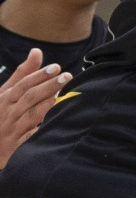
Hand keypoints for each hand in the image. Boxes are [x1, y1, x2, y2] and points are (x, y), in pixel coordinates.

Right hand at [0, 50, 69, 167]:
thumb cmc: (1, 114)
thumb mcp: (6, 93)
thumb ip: (22, 74)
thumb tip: (36, 52)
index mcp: (6, 98)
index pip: (23, 84)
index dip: (39, 75)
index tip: (56, 67)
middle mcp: (9, 112)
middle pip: (29, 97)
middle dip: (48, 86)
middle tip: (66, 77)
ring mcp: (12, 129)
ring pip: (30, 115)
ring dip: (46, 105)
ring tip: (61, 96)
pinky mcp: (16, 145)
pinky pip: (29, 138)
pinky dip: (39, 132)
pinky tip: (52, 125)